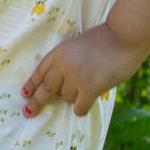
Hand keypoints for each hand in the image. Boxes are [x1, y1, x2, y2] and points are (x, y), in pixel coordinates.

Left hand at [21, 22, 145, 117]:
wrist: (124, 36)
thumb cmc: (107, 40)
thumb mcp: (80, 46)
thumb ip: (70, 63)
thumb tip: (66, 88)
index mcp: (60, 51)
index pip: (41, 70)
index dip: (32, 83)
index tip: (25, 94)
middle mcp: (63, 64)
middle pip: (46, 88)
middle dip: (37, 102)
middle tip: (28, 112)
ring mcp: (75, 76)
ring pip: (67, 98)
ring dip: (76, 96)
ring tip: (91, 82)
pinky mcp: (89, 87)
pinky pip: (79, 107)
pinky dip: (83, 107)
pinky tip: (89, 100)